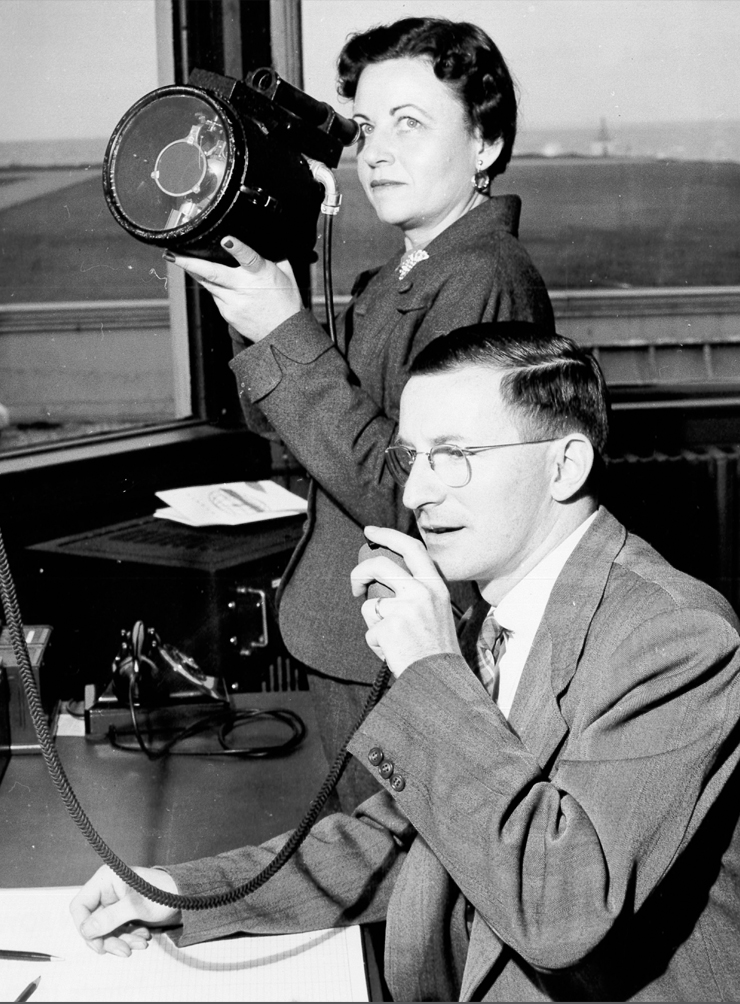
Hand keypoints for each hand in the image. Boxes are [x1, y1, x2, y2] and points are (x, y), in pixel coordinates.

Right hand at [69, 865, 180, 956]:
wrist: (186, 897)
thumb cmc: (164, 892)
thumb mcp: (136, 906)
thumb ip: (110, 918)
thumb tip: (87, 930)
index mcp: (106, 879)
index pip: (80, 906)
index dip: (85, 927)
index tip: (97, 943)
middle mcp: (107, 889)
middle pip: (93, 922)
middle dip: (109, 939)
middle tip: (124, 950)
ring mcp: (115, 902)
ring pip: (106, 930)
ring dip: (121, 940)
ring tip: (141, 943)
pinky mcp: (124, 912)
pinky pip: (117, 930)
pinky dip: (128, 937)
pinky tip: (143, 937)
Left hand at [167, 236, 302, 342]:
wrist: (282, 335)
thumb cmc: (286, 304)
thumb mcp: (287, 276)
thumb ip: (275, 259)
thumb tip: (269, 243)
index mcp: (261, 274)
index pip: (249, 258)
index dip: (237, 248)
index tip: (226, 240)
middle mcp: (244, 288)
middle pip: (213, 274)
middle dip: (191, 263)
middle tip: (174, 254)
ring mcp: (233, 303)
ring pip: (208, 283)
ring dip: (194, 271)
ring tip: (179, 259)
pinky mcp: (227, 314)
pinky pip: (216, 296)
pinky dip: (214, 287)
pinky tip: (217, 284)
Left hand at [350, 526, 460, 677]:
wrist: (439, 678)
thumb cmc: (435, 647)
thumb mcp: (436, 610)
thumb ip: (416, 592)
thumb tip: (383, 578)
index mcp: (435, 585)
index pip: (411, 548)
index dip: (388, 535)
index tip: (370, 531)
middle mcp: (422, 591)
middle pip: (379, 565)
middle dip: (359, 572)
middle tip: (355, 586)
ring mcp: (405, 608)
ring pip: (370, 605)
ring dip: (374, 624)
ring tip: (394, 640)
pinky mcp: (389, 626)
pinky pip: (370, 630)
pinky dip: (376, 643)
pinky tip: (394, 652)